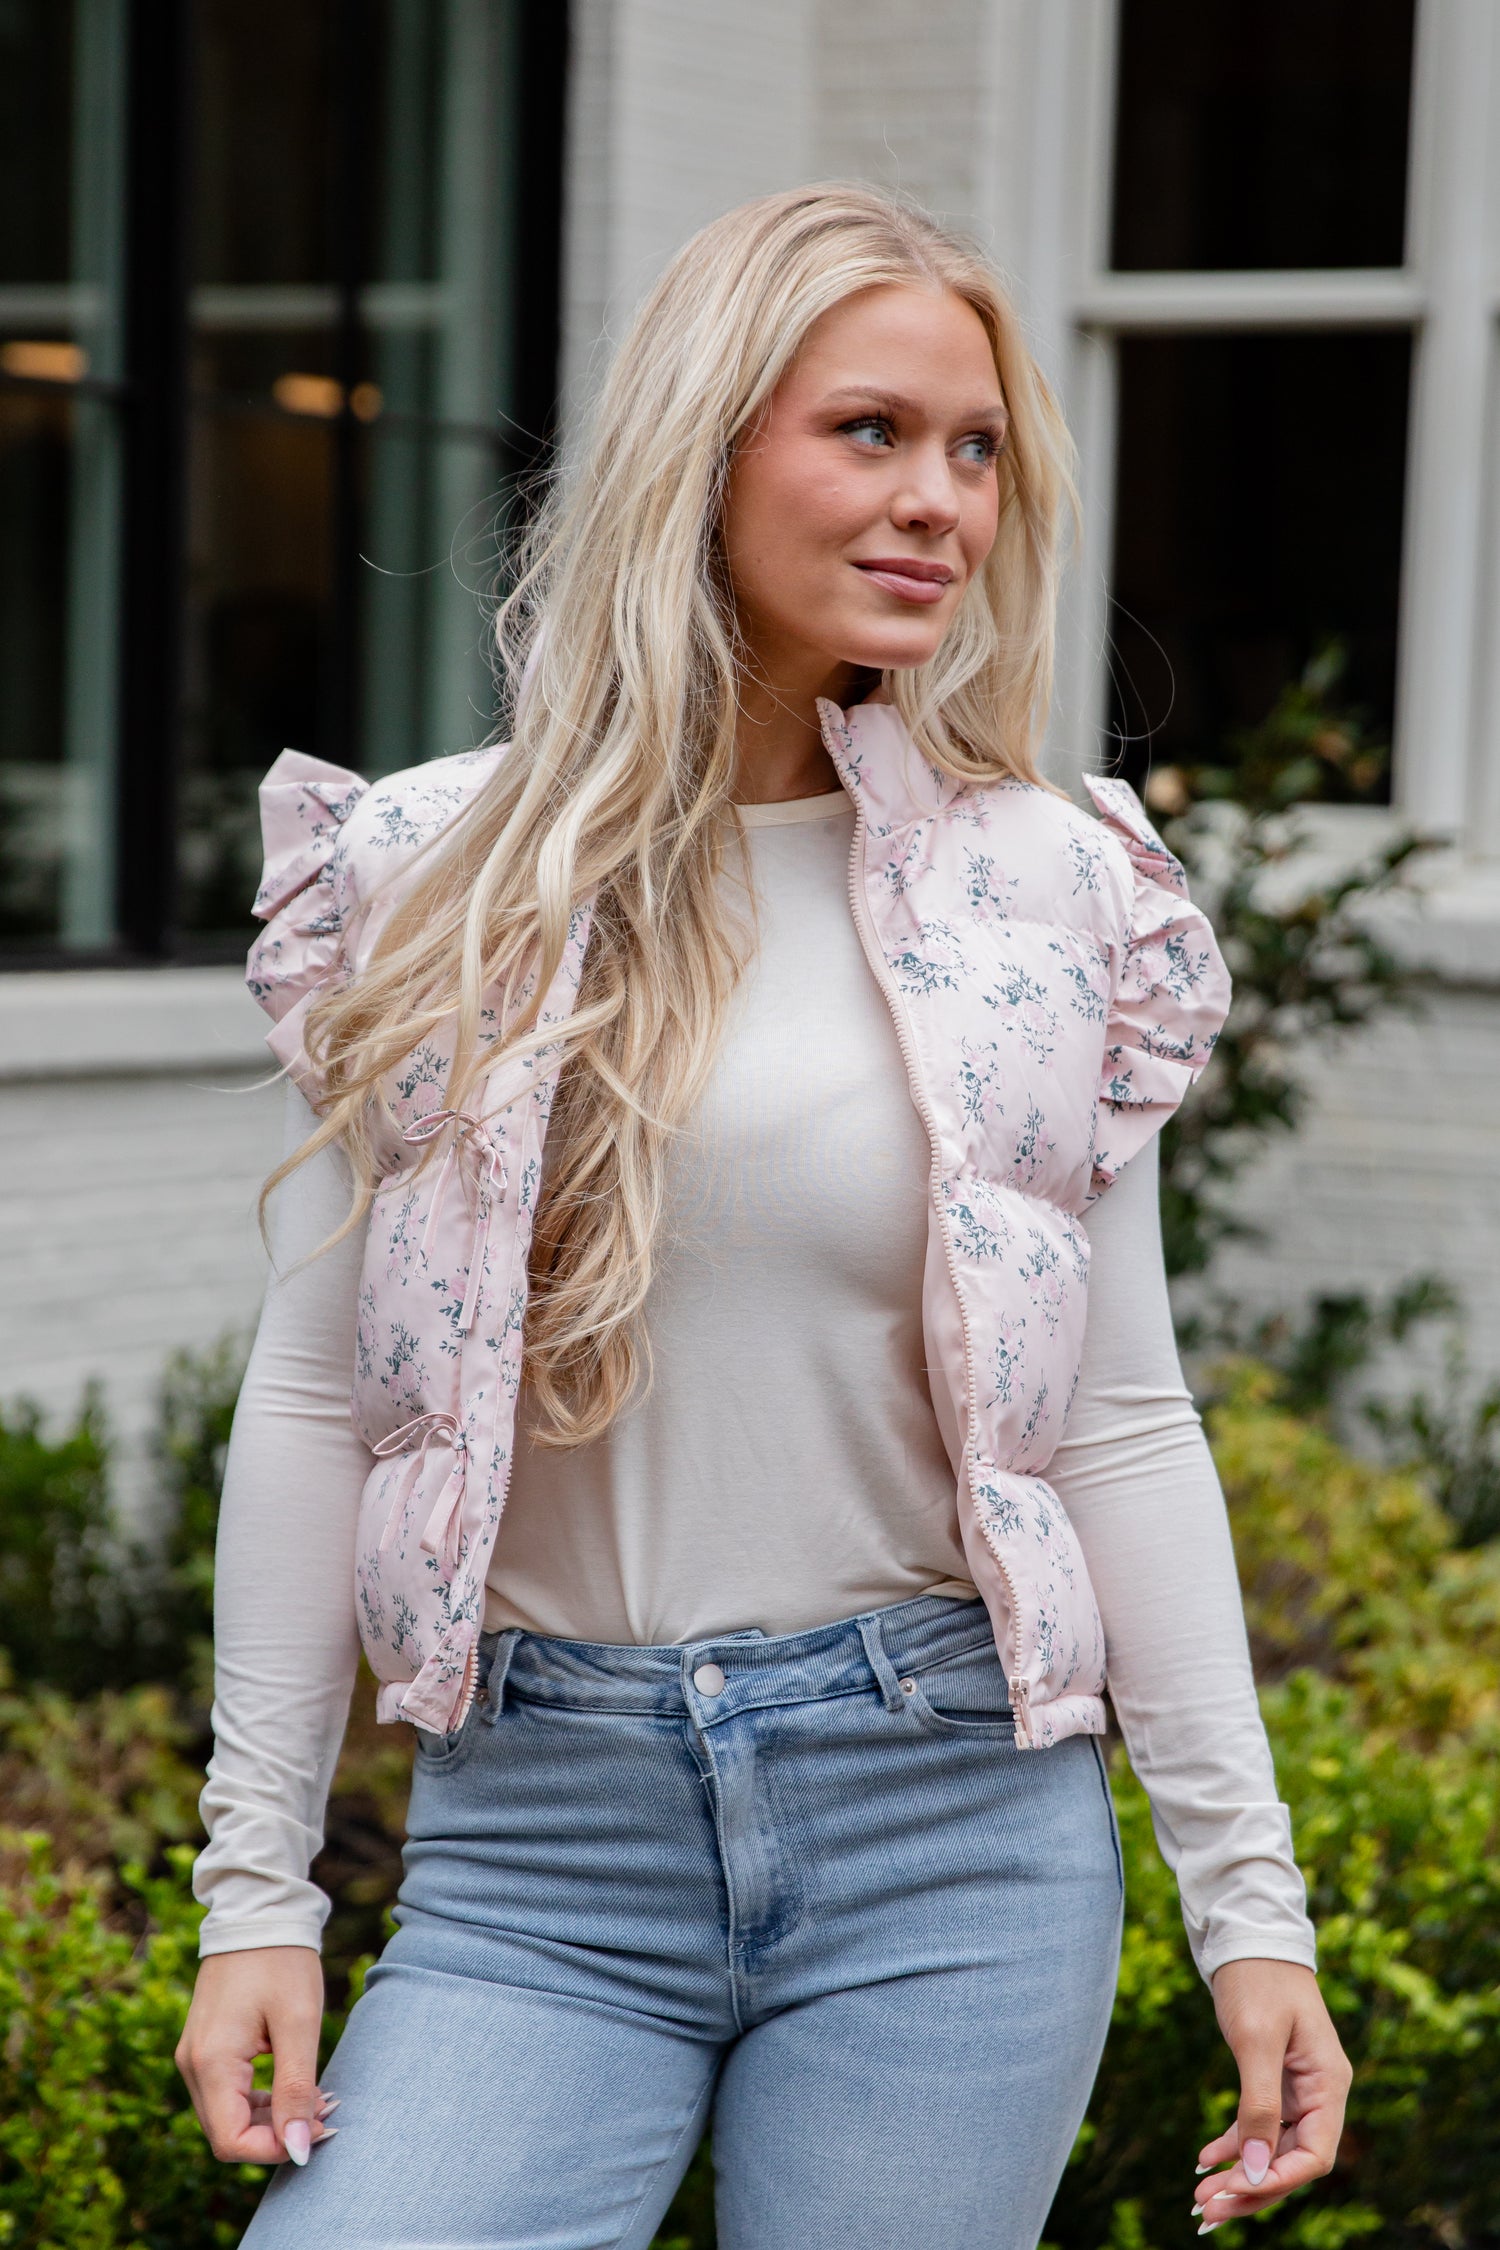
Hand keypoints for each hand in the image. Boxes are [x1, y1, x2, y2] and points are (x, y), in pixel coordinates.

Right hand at [176, 1946, 337, 2165]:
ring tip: (317, 2097)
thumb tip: (297, 2150)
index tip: (316, 2129)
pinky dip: (261, 2099)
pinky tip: (296, 2084)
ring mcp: (195, 2056)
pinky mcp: (206, 2047)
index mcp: (210, 2062)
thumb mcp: (299, 2024)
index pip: (230, 2142)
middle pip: (227, 2133)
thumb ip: (296, 2089)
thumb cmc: (282, 1962)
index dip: (273, 2149)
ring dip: (271, 2118)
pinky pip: (228, 2093)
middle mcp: (192, 2065)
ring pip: (228, 2116)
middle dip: (276, 2134)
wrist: (259, 1913)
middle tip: (324, 2112)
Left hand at [1192, 1958, 1351, 2231]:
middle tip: (1206, 2212)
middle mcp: (1320, 2092)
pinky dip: (1232, 2144)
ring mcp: (1297, 2088)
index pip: (1315, 2155)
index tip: (1236, 2192)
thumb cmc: (1258, 1979)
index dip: (1277, 2180)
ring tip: (1199, 2197)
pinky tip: (1203, 2159)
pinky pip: (1257, 2125)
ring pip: (1271, 2148)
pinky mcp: (1274, 2079)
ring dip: (1238, 2173)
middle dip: (1252, 2189)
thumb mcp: (1256, 2040)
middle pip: (1291, 2160)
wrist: (1247, 1935)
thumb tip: (1255, 2169)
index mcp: (1329, 2084)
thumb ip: (1258, 2105)